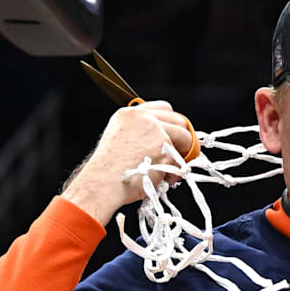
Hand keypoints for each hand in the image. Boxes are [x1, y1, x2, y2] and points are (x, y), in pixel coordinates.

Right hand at [62, 101, 194, 224]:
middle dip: (181, 137)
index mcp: (129, 114)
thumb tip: (163, 141)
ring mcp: (156, 130)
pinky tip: (163, 178)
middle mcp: (144, 117)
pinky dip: (176, 170)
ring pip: (185, 137)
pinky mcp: (165, 146)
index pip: (163, 108)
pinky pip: (182, 158)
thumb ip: (140, 134)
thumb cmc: (109, 171)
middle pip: (178, 120)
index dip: (170, 123)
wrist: (104, 183)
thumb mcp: (119, 140)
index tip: (171, 136)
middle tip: (176, 153)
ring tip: (168, 169)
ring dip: (182, 153)